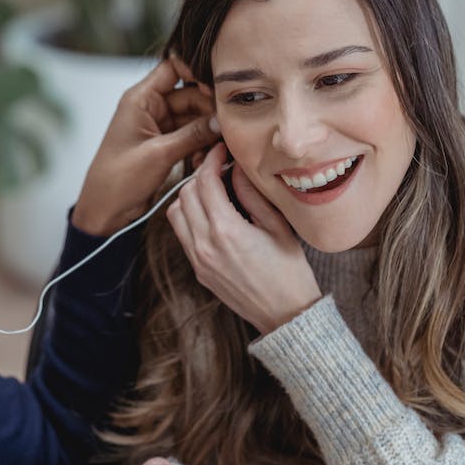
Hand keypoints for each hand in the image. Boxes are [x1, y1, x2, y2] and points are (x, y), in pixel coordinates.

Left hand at [73, 57, 219, 235]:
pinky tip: (204, 159)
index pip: (172, 68)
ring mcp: (159, 126)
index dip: (196, 71)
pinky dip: (200, 145)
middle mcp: (150, 108)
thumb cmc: (118, 179)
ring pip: (194, 117)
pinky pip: (191, 135)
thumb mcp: (159, 154)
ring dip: (207, 131)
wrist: (106, 210)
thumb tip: (221, 121)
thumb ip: (192, 134)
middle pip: (191, 94)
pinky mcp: (166, 144)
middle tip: (228, 126)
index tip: (219, 87)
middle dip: (209, 110)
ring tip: (217, 147)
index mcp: (140, 99)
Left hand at [166, 144, 321, 334]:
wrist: (285, 314)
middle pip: (185, 193)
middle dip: (200, 174)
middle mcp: (204, 244)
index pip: (205, 182)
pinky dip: (189, 216)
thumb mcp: (277, 227)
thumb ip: (252, 194)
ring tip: (213, 190)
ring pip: (175, 213)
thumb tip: (237, 168)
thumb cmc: (289, 271)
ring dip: (190, 196)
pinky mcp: (198, 269)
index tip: (221, 150)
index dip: (212, 159)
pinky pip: (182, 233)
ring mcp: (197, 259)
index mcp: (225, 231)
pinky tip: (211, 213)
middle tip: (220, 168)